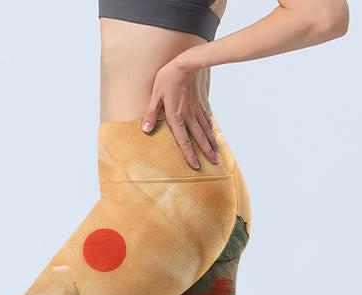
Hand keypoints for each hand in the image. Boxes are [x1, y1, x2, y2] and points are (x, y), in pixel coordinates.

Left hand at [141, 48, 219, 169]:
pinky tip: (212, 132)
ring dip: (211, 142)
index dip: (189, 154)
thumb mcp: (156, 95)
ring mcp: (196, 109)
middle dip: (206, 152)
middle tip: (214, 163)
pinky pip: (207, 118)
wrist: (188, 62)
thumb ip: (151, 113)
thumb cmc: (169, 77)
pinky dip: (210, 127)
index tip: (195, 166)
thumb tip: (145, 129)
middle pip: (199, 138)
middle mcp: (189, 116)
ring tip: (216, 152)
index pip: (183, 140)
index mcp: (176, 117)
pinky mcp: (200, 101)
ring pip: (206, 129)